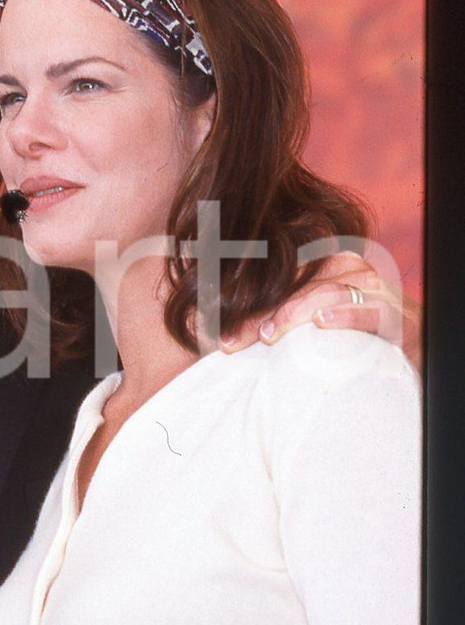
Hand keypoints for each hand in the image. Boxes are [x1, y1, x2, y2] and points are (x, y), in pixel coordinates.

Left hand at [220, 253, 420, 369]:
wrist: (409, 358)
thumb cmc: (350, 342)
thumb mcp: (308, 325)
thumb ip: (273, 318)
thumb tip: (214, 327)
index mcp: (328, 267)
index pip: (282, 276)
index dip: (248, 302)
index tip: (219, 332)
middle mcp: (353, 272)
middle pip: (300, 283)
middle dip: (261, 313)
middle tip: (233, 342)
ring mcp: (378, 292)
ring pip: (332, 290)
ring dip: (297, 311)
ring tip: (270, 333)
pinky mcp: (401, 318)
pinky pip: (374, 310)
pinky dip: (348, 314)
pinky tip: (321, 323)